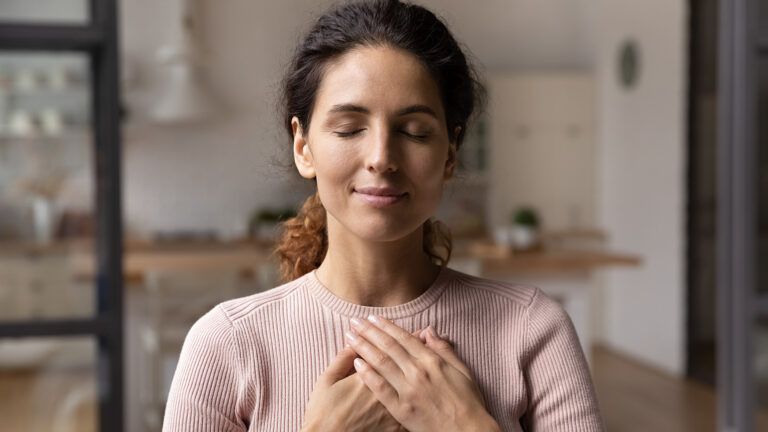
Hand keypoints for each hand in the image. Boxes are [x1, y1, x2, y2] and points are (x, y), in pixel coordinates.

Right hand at [301, 329, 426, 431]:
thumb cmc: (324, 413)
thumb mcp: (326, 381)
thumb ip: (341, 360)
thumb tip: (354, 343)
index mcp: (367, 376)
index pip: (388, 350)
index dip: (398, 336)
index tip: (404, 326)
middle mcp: (384, 389)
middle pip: (404, 362)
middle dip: (415, 345)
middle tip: (424, 331)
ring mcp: (393, 408)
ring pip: (413, 381)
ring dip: (422, 364)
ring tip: (429, 348)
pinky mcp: (396, 424)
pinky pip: (415, 406)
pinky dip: (423, 390)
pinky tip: (428, 381)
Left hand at [346, 316, 497, 431]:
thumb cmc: (468, 402)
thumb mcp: (462, 370)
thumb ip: (443, 349)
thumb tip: (429, 330)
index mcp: (432, 361)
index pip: (404, 338)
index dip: (386, 326)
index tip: (372, 317)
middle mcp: (418, 372)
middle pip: (388, 346)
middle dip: (369, 332)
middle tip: (354, 321)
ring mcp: (408, 390)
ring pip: (381, 363)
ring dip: (364, 347)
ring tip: (350, 337)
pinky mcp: (401, 409)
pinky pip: (381, 389)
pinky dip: (368, 375)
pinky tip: (357, 364)